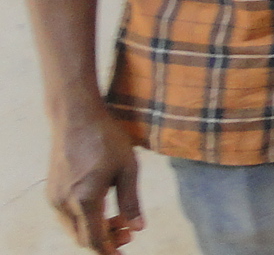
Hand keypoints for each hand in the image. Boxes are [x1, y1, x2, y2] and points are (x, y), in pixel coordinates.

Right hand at [47, 109, 142, 252]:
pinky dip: (84, 219)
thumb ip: (132, 201)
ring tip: (119, 220)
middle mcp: (64, 202)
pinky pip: (67, 216)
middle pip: (82, 238)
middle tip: (128, 233)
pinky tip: (102, 208)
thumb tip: (137, 228)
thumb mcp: (128, 168)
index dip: (109, 251)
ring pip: (73, 228)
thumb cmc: (106, 139)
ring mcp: (54, 197)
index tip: (122, 254)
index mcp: (85, 199)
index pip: (94, 239)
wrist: (76, 117)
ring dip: (94, 230)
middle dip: (105, 241)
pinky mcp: (51, 191)